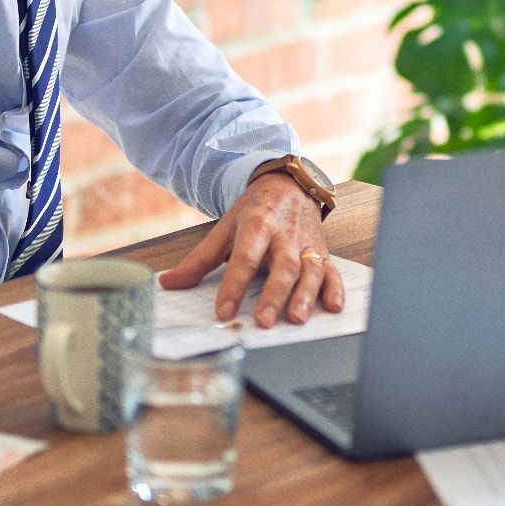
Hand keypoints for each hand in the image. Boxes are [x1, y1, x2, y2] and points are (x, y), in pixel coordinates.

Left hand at [158, 173, 342, 327]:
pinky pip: (332, 271)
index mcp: (257, 225)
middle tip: (263, 320)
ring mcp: (307, 244)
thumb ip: (199, 260)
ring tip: (296, 318)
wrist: (290, 185)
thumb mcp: (225, 229)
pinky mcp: (323, 252)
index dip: (234, 285)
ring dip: (305, 295)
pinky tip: (334, 307)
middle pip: (282, 266)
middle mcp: (285, 235)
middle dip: (274, 295)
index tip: (224, 311)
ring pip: (310, 270)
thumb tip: (168, 283)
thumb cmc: (256, 211)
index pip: (244, 257)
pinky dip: (335, 289)